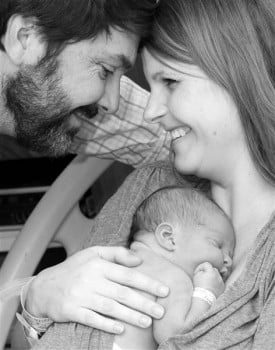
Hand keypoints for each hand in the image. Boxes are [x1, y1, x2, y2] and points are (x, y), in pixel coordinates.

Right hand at [25, 246, 168, 333]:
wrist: (44, 286)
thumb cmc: (74, 268)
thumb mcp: (93, 253)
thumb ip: (117, 254)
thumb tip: (139, 259)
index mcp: (98, 264)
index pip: (128, 274)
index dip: (147, 283)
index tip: (164, 291)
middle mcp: (91, 279)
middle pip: (122, 293)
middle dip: (144, 303)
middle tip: (161, 312)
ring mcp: (81, 296)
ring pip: (110, 307)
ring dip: (130, 316)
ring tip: (148, 322)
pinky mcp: (71, 310)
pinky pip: (92, 319)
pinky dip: (107, 325)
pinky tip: (121, 330)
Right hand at [193, 262, 224, 296]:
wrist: (203, 298)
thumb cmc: (199, 286)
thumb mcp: (196, 275)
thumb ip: (201, 269)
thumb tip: (204, 270)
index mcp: (211, 271)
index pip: (207, 264)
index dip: (201, 267)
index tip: (197, 272)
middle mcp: (218, 275)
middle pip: (213, 269)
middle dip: (208, 271)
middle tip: (202, 276)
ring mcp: (221, 281)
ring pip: (217, 275)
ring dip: (212, 276)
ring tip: (207, 282)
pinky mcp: (223, 287)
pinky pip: (219, 282)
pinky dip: (215, 282)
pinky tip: (211, 286)